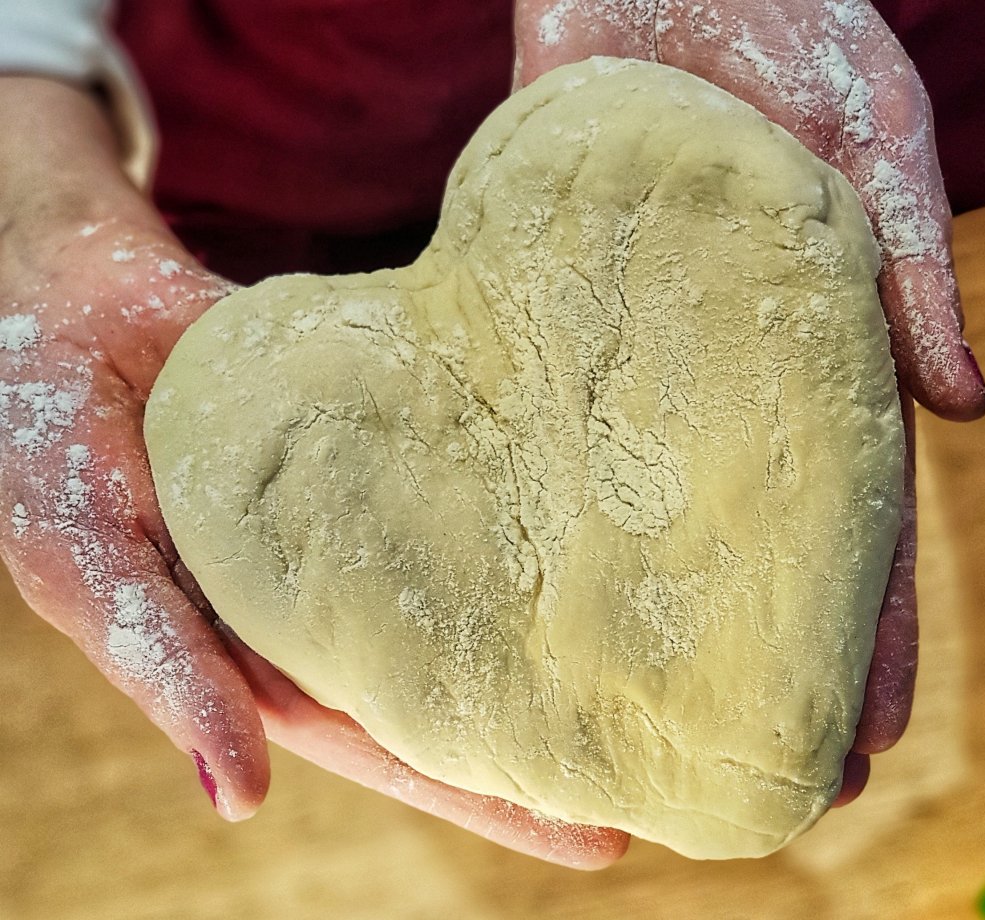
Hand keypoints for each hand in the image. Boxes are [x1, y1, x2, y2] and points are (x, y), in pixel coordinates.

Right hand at [0, 78, 626, 867]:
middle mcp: (332, 596)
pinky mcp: (382, 432)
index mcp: (269, 652)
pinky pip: (466, 465)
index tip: (600, 832)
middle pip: (465, 672)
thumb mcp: (90, 564)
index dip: (490, 793)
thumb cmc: (46, 446)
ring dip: (563, 611)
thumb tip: (240, 797)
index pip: (398, 742)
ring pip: (481, 575)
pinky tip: (601, 503)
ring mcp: (368, 516)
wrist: (65, 304)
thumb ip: (167, 667)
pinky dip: (528, 489)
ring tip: (669, 645)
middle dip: (561, 722)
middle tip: (677, 758)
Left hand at [514, 0, 984, 799]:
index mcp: (817, 352)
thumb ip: (913, 261)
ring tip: (637, 720)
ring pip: (644, 503)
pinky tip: (525, 580)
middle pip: (747, 542)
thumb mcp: (876, 136)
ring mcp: (636, 353)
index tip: (872, 728)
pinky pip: (548, 419)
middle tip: (757, 773)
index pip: (856, 517)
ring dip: (650, 612)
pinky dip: (543, 500)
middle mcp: (722, 375)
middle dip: (760, 659)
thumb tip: (967, 407)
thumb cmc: (791, 32)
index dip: (870, 627)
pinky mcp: (553, 313)